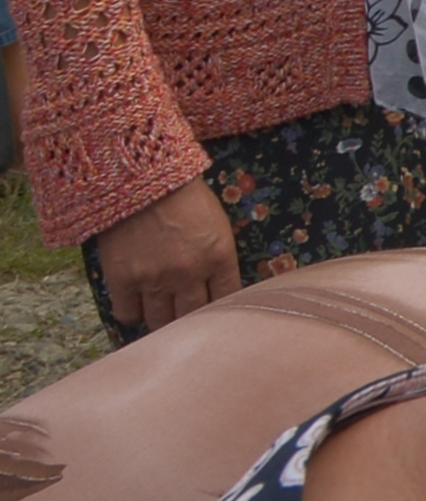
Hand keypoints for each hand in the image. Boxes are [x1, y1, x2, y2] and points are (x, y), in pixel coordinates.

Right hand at [96, 179, 238, 332]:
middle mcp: (189, 274)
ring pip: (160, 322)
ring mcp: (154, 280)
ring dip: (161, 319)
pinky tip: (136, 303)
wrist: (139, 179)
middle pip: (192, 317)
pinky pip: (127, 314)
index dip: (220, 310)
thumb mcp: (215, 224)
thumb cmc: (183, 196)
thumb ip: (217, 259)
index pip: (227, 300)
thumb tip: (217, 289)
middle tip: (184, 316)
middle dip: (190, 320)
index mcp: (219, 257)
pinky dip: (132, 313)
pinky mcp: (122, 280)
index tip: (213, 311)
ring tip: (160, 311)